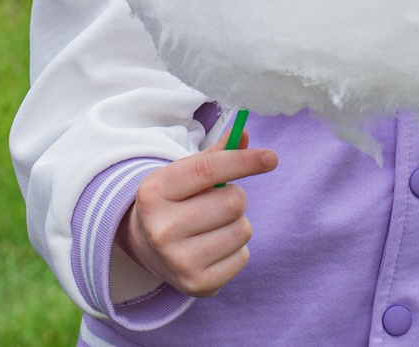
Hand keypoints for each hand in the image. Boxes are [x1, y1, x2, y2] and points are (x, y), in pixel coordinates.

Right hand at [115, 142, 278, 298]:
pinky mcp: (197, 285)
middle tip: (219, 200)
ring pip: (242, 229)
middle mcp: (161, 229)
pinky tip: (214, 247)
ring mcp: (178, 261)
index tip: (271, 157)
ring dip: (237, 223)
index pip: (207, 169)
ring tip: (214, 224)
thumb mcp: (184, 173)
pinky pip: (243, 256)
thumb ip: (216, 154)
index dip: (244, 161)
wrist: (146, 246)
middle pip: (232, 201)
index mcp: (154, 192)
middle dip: (236, 196)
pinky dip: (237, 248)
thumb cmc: (174, 201)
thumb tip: (244, 133)